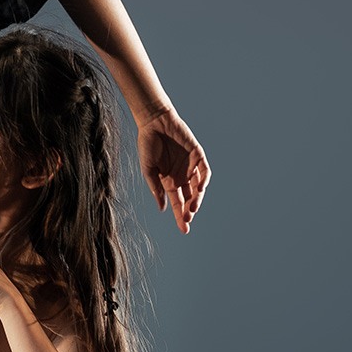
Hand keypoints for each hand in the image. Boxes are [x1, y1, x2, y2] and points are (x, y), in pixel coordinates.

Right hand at [136, 106, 209, 233]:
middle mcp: (181, 176)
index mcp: (168, 181)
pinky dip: (203, 181)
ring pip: (198, 188)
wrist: (154, 122)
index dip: (180, 216)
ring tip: (192, 209)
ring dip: (197, 199)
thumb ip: (155, 187)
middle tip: (187, 221)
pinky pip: (204, 172)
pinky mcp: (198, 155)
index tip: (184, 229)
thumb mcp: (148, 169)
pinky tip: (199, 189)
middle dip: (188, 211)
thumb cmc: (147, 144)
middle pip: (189, 198)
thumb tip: (162, 208)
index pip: (176, 202)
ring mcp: (190, 166)